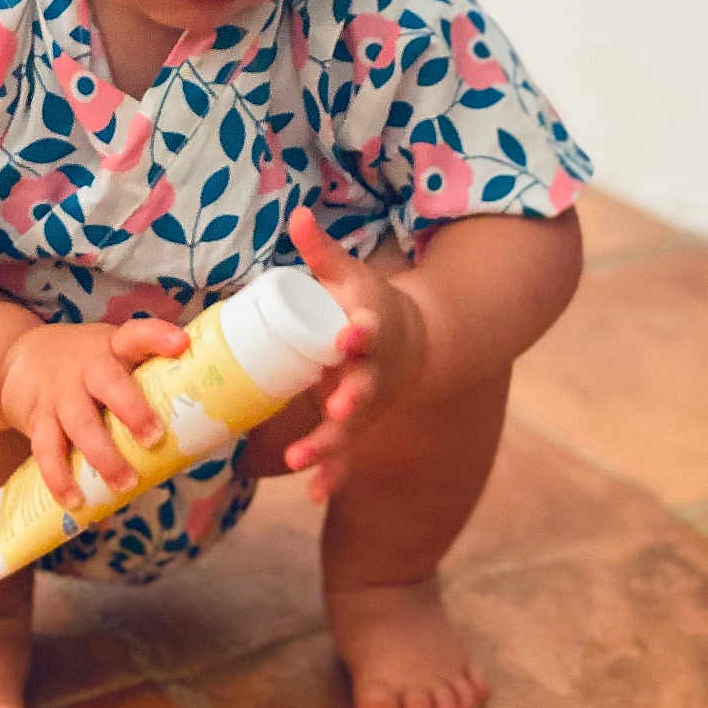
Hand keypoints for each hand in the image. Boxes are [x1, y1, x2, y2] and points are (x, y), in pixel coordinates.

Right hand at [0, 317, 188, 510]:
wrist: (23, 358)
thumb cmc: (89, 365)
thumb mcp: (114, 355)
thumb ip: (148, 378)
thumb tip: (204, 422)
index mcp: (113, 346)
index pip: (136, 334)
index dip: (158, 336)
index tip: (182, 344)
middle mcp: (85, 366)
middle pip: (107, 382)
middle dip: (132, 410)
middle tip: (154, 438)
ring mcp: (60, 393)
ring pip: (79, 423)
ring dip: (103, 455)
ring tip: (125, 483)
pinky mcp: (38, 420)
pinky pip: (47, 450)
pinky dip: (60, 478)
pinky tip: (76, 501)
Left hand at [282, 206, 425, 503]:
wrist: (411, 344)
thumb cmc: (367, 305)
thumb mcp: (350, 276)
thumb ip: (322, 251)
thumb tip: (297, 213)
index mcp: (370, 330)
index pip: (368, 330)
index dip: (360, 332)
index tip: (350, 333)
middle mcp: (372, 372)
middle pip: (363, 388)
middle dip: (351, 398)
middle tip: (335, 408)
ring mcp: (366, 405)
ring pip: (350, 430)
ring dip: (328, 446)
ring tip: (301, 459)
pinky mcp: (357, 427)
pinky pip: (346, 457)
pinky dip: (331, 476)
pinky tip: (312, 494)